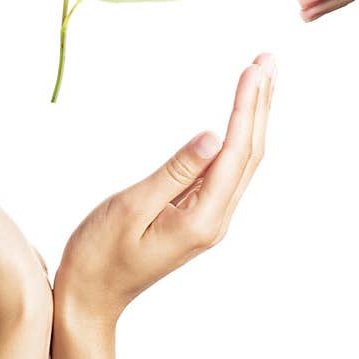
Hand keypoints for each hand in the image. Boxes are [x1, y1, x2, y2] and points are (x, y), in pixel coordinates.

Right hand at [53, 54, 274, 326]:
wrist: (89, 299)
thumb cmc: (99, 255)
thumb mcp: (130, 208)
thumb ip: (174, 173)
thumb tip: (214, 136)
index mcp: (202, 219)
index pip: (235, 153)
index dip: (246, 107)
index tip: (253, 68)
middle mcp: (214, 220)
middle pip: (249, 154)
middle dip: (260, 104)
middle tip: (268, 59)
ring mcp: (208, 220)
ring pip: (241, 162)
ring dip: (253, 118)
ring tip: (261, 78)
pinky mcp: (196, 217)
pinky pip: (225, 171)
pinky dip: (236, 138)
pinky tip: (238, 120)